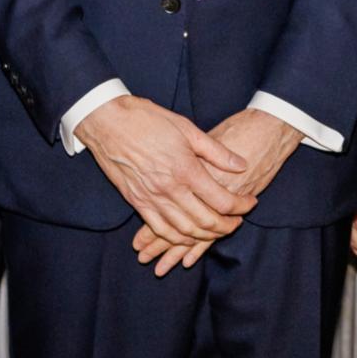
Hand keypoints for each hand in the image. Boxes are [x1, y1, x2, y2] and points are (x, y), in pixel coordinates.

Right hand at [130, 109, 302, 273]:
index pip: (222, 200)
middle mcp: (169, 189)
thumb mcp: (185, 127)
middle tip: (238, 221)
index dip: (241, 206)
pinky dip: (177, 238)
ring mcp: (151, 198)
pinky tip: (188, 235)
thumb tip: (240, 164)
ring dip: (205, 236)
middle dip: (227, 226)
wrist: (106, 121)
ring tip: (217, 230)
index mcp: (185, 169)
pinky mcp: (136, 202)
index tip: (250, 203)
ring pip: (184, 231)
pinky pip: (160, 229)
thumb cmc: (146, 119)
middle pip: (206, 221)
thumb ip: (215, 151)